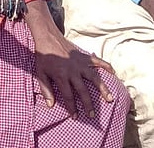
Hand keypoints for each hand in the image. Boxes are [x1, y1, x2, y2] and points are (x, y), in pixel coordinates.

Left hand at [25, 0, 118, 116]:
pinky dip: (106, 66)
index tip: (75, 117)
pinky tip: (113, 72)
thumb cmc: (43, 56)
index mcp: (61, 76)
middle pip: (83, 91)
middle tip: (92, 115)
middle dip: (88, 104)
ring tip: (109, 98)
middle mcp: (73, 71)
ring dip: (102, 89)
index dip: (72, 108)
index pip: (68, 96)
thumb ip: (45, 89)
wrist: (47, 37)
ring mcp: (80, 63)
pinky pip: (97, 61)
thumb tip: (50, 105)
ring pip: (94, 78)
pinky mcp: (84, 56)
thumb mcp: (40, 73)